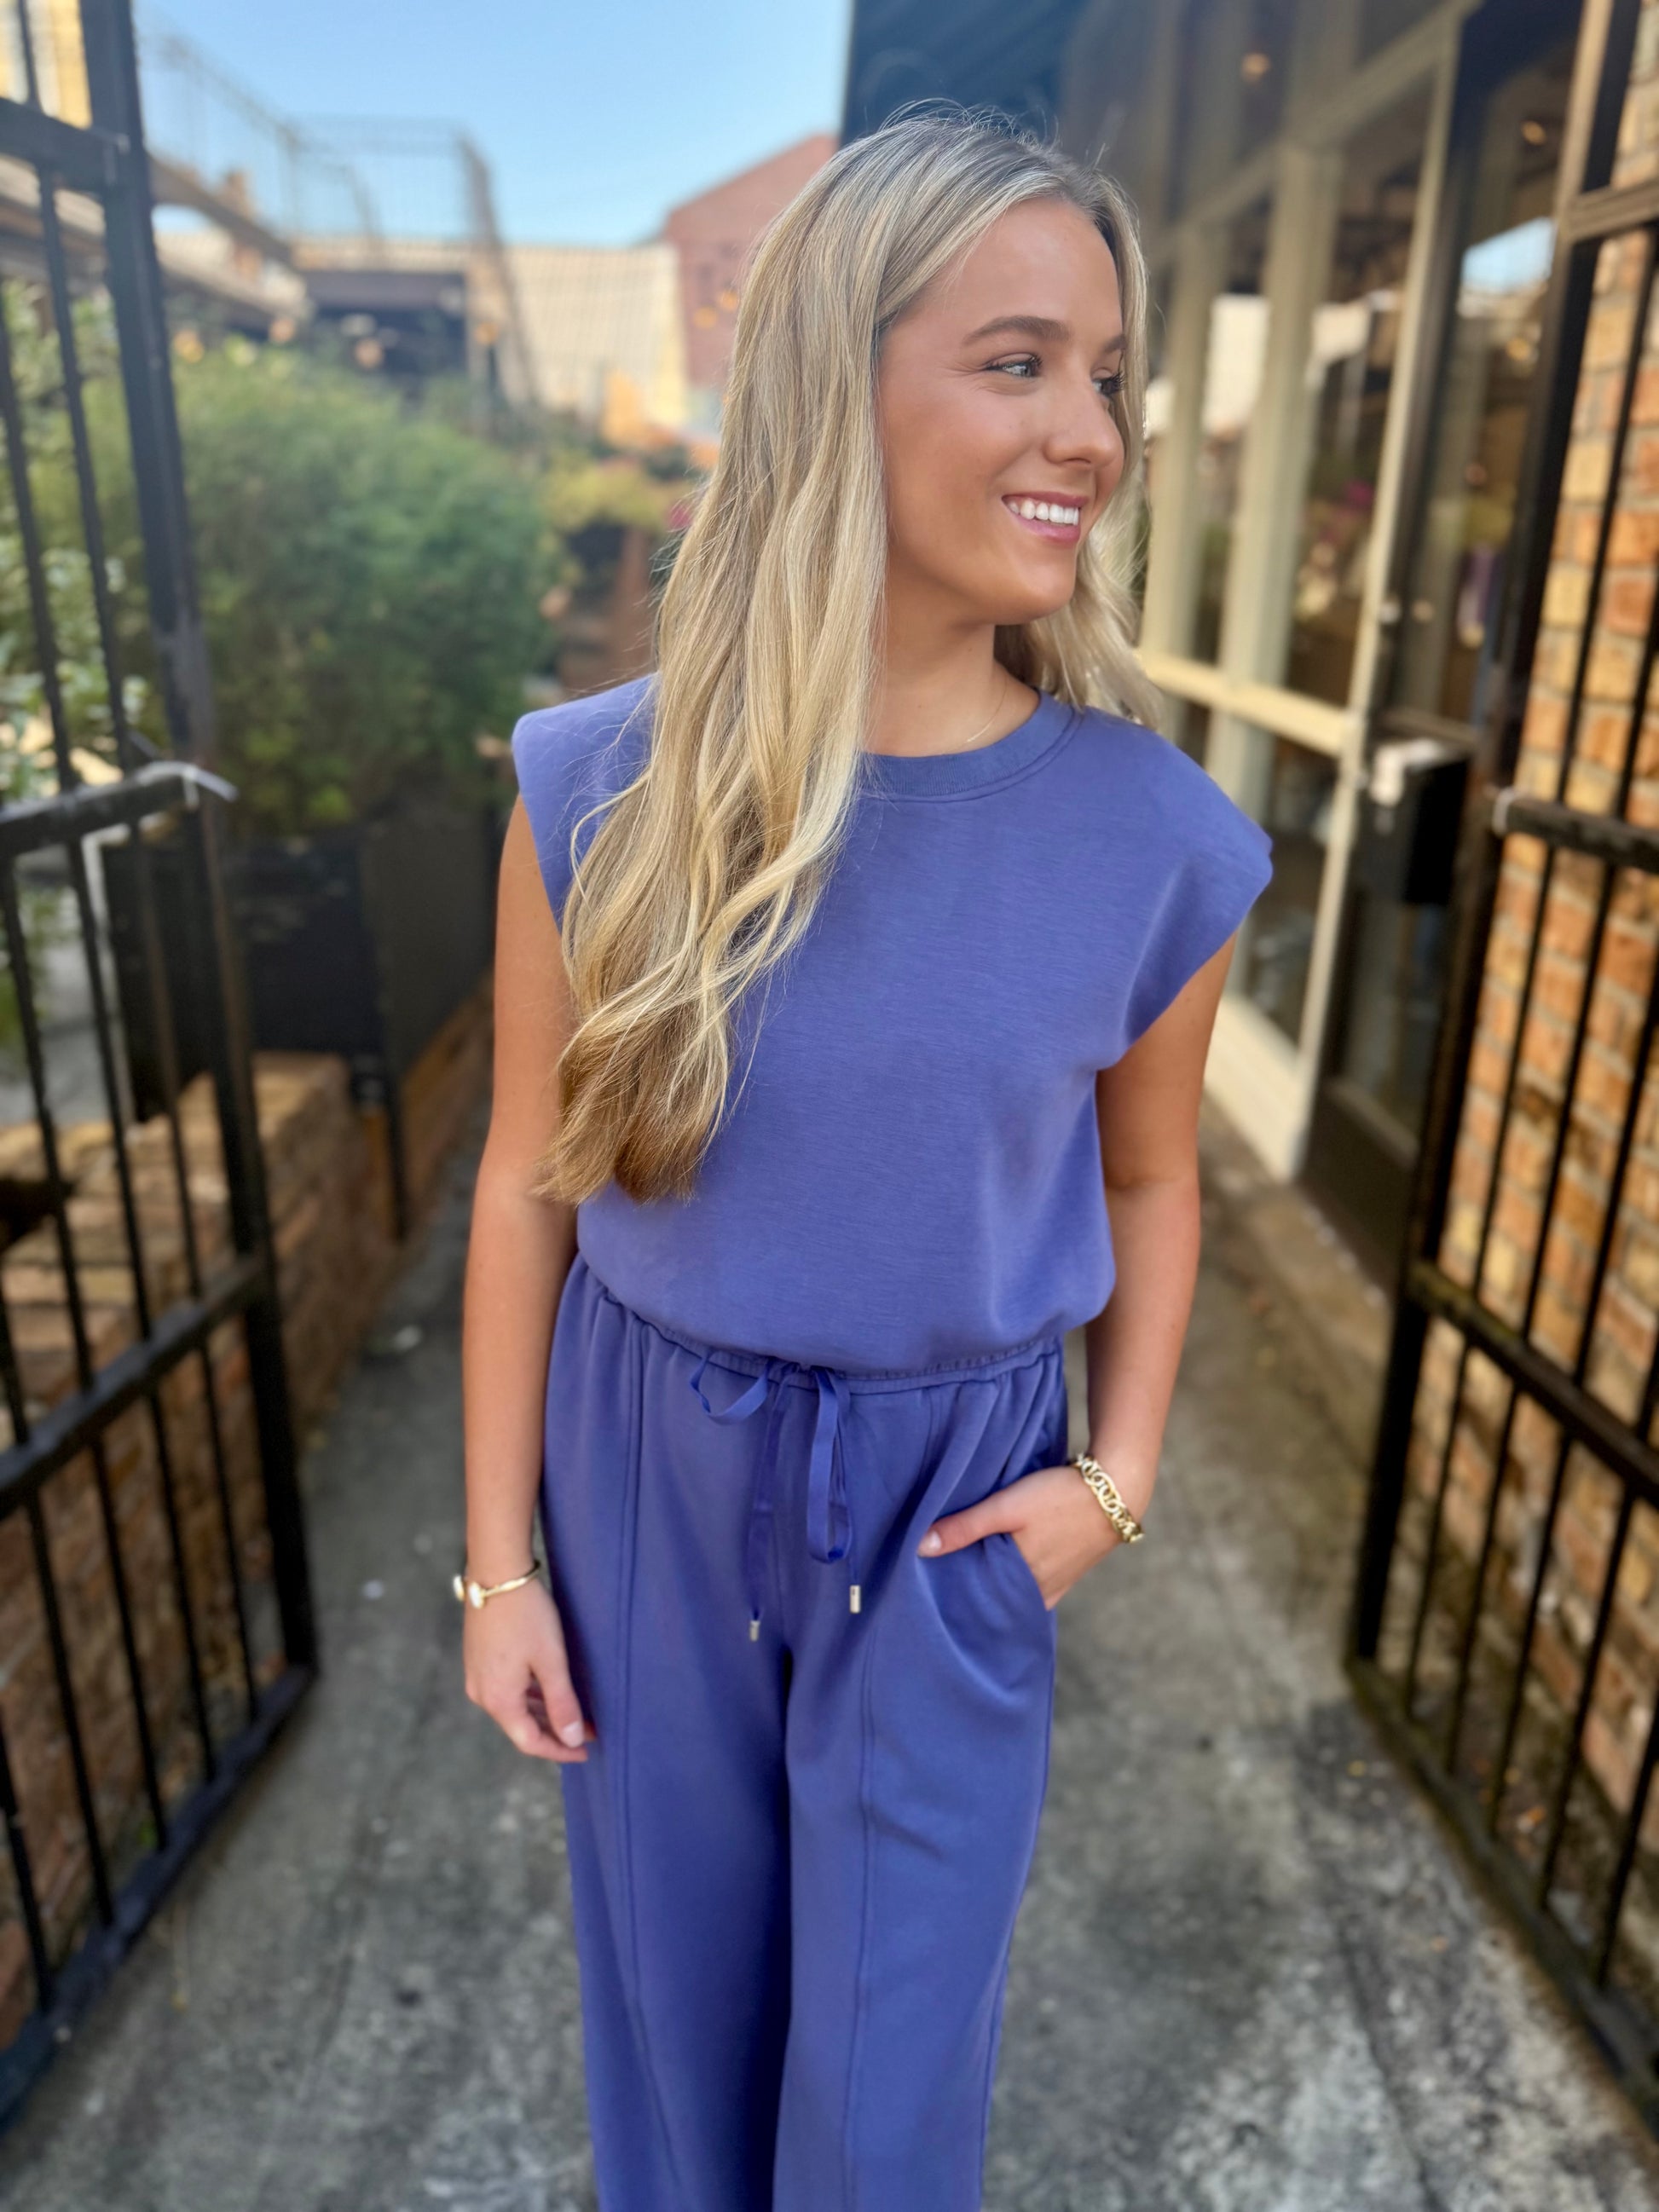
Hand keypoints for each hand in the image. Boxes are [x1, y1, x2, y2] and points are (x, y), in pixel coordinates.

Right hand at [462, 1574, 595, 1761]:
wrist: (497, 1573)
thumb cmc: (527, 1615)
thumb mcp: (551, 1660)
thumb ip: (562, 1703)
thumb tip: (572, 1739)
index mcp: (498, 1700)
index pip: (530, 1742)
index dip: (559, 1750)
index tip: (587, 1751)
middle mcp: (482, 1693)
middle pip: (521, 1726)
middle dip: (555, 1732)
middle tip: (589, 1730)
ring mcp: (477, 1676)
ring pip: (514, 1708)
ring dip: (544, 1713)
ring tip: (576, 1711)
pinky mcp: (479, 1660)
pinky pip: (507, 1690)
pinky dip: (531, 1696)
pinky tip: (551, 1690)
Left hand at [917, 1460, 1130, 1608]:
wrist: (1117, 1489)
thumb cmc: (1058, 1496)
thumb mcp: (1007, 1507)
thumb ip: (965, 1527)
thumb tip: (920, 1548)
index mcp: (1021, 1581)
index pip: (978, 1599)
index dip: (954, 1594)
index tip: (927, 1590)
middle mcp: (1039, 1591)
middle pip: (996, 1598)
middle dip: (972, 1593)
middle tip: (938, 1583)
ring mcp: (1056, 1584)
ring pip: (1016, 1593)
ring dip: (995, 1586)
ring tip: (965, 1574)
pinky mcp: (1068, 1572)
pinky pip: (1036, 1587)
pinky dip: (1017, 1582)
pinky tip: (1005, 1571)